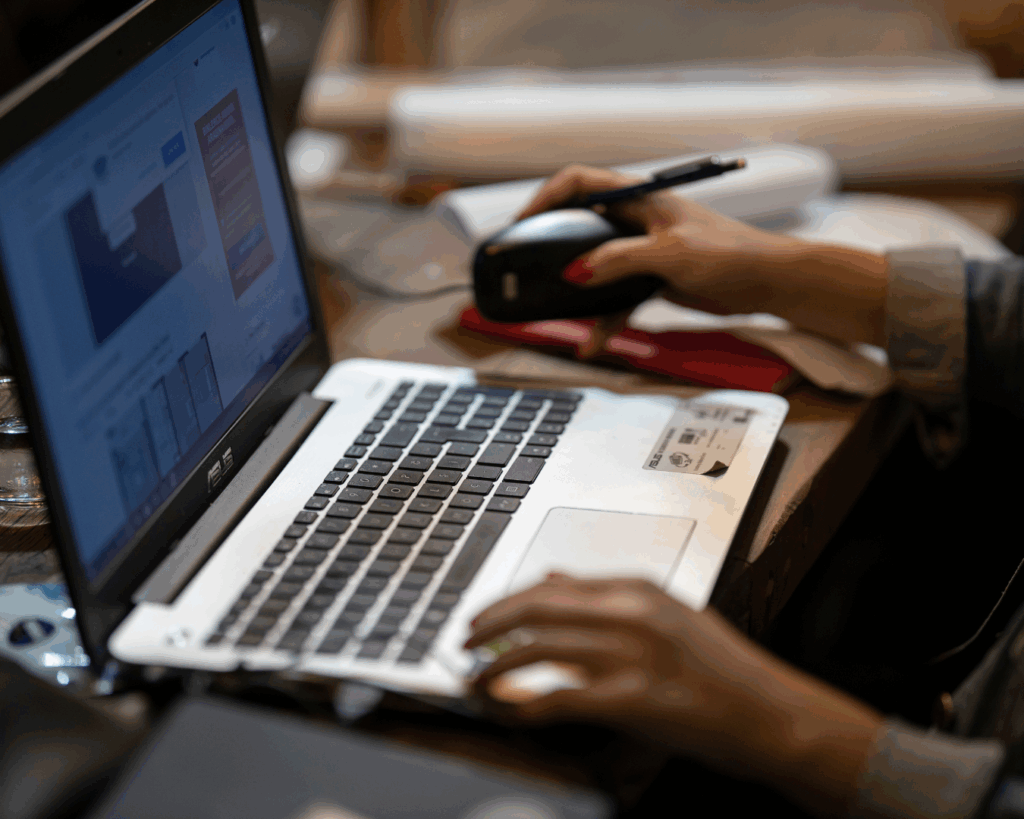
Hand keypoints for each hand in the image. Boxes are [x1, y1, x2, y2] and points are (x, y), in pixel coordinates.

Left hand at [465, 573, 882, 816]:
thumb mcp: (666, 615)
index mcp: (637, 589)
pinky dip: (525, 706)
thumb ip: (607, 597)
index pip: (550, 585)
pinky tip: (512, 714)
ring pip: (537, 648)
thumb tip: (552, 579)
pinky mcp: (635, 698)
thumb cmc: (722, 670)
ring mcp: (632, 653)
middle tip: (464, 643)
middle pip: (535, 607)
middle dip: (489, 625)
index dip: (506, 603)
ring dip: (495, 667)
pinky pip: (560, 697)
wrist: (772, 713)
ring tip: (477, 683)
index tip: (483, 618)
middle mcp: (631, 612)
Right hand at [517, 164, 887, 347]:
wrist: (769, 282)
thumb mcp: (670, 254)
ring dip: (576, 293)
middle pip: (579, 225)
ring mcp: (642, 250)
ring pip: (595, 267)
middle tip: (525, 266)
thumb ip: (620, 260)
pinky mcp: (652, 278)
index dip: (545, 197)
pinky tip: (595, 342)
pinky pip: (617, 298)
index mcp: (638, 198)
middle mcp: (635, 219)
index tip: (521, 222)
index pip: (579, 183)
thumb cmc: (730, 253)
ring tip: (553, 312)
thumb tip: (576, 272)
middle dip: (550, 246)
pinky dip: (606, 320)